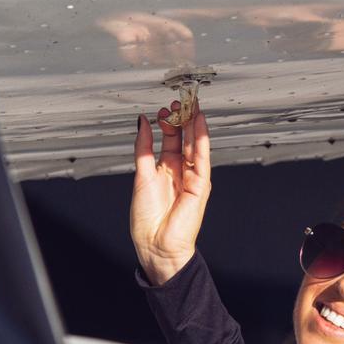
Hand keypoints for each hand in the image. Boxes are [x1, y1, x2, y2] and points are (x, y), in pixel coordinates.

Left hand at [130, 103, 210, 285]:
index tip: (162, 109)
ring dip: (194, 125)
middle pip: (184, 139)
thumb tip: (142, 122)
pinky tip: (200, 124)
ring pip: (195, 145)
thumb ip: (144, 147)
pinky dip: (202, 140)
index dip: (167, 123)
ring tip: (192, 104)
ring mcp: (192, 178)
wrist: (156, 245)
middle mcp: (180, 172)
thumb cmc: (147, 220)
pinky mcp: (200, 185)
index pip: (170, 140)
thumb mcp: (141, 175)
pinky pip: (202, 158)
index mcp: (165, 170)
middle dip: (183, 119)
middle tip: (181, 99)